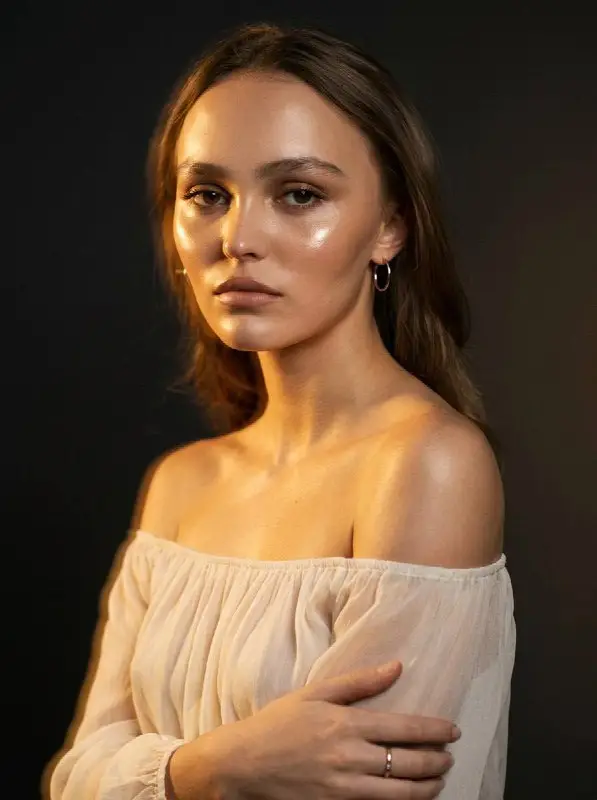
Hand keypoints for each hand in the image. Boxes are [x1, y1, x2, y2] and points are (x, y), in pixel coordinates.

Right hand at [205, 661, 458, 798]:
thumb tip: (397, 667)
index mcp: (346, 724)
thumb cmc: (277, 723)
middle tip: (449, 756)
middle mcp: (350, 758)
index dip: (434, 731)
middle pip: (409, 764)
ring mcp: (344, 789)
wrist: (243, 765)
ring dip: (427, 787)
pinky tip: (410, 798)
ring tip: (438, 780)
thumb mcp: (315, 692)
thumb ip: (359, 682)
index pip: (405, 728)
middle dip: (437, 761)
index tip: (452, 730)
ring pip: (401, 794)